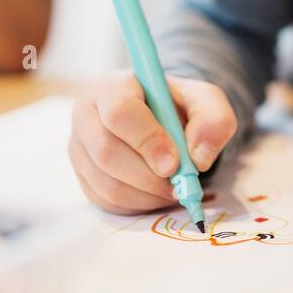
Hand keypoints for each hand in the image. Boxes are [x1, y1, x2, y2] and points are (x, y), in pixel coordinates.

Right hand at [69, 70, 237, 213]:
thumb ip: (213, 119)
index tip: (174, 162)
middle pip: (107, 153)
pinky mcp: (83, 177)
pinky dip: (137, 205)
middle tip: (178, 184)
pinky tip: (156, 194)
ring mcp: (79, 148)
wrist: (160, 118)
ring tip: (171, 189)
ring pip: (106, 183)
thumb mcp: (205, 100)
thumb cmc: (178, 106)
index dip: (147, 141)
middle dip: (148, 176)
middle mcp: (85, 115)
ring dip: (146, 195)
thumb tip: (198, 158)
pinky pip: (106, 201)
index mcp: (111, 86)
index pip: (119, 113)